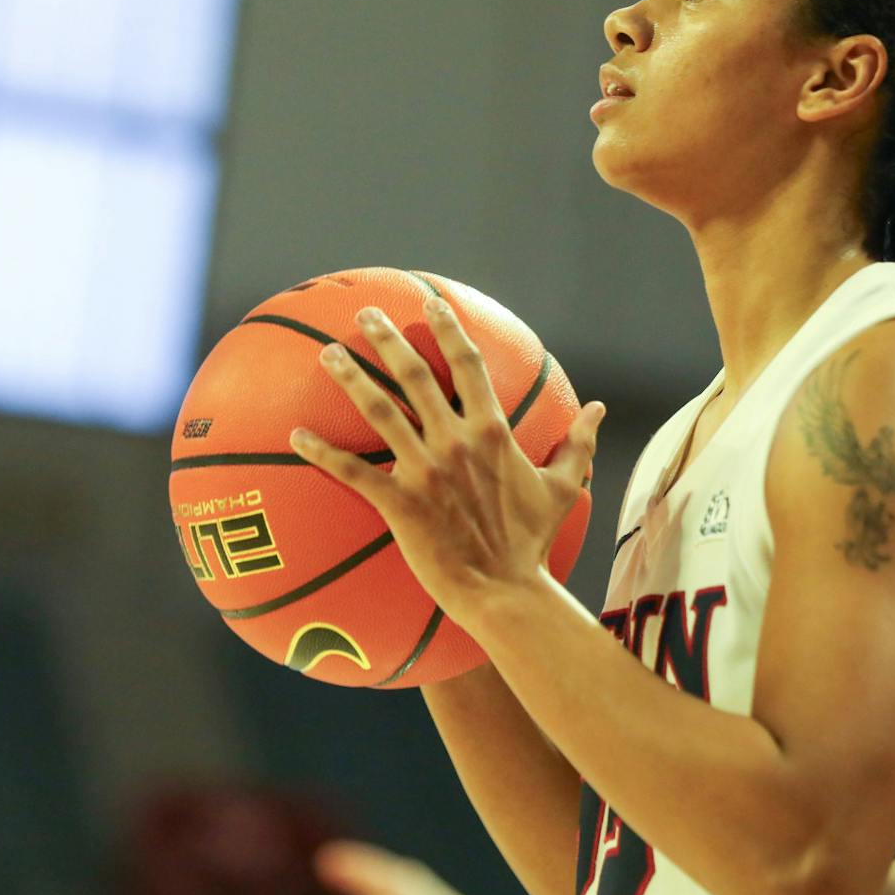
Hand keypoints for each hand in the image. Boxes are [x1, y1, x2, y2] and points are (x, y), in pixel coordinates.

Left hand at [288, 296, 602, 626]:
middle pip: (414, 374)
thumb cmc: (532, 543)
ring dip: (349, 378)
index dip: (448, 328)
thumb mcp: (563, 488)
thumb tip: (598, 409)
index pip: (467, 364)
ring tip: (327, 355)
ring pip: (378, 411)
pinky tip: (295, 436)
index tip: (430, 303)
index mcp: (491, 430)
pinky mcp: (398, 502)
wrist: (505, 591)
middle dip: (387, 339)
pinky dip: (321, 452)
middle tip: (366, 316)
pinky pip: (352, 471)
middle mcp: (454, 440)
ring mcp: (424, 469)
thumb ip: (577, 444)